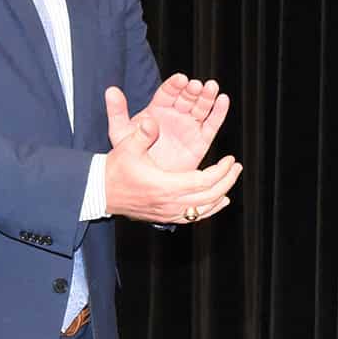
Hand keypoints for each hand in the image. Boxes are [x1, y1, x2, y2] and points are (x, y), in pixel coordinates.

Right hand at [103, 87, 241, 222]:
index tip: (230, 159)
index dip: (221, 172)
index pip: (203, 182)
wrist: (101, 192)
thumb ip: (142, 134)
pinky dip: (210, 209)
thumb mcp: (126, 147)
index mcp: (164, 186)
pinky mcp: (165, 216)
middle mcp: (169, 203)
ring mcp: (168, 213)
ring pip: (203, 210)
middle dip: (227, 181)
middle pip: (209, 197)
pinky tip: (219, 201)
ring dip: (221, 194)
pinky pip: (194, 217)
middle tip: (236, 167)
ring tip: (230, 180)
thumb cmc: (115, 169)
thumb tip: (153, 121)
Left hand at [125, 72, 230, 172]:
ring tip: (212, 88)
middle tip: (197, 85)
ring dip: (207, 97)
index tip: (180, 79)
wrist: (145, 182)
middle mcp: (175, 115)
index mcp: (157, 110)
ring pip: (200, 108)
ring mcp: (189, 126)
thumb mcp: (120, 133)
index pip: (167, 93)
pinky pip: (211, 125)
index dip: (174, 85)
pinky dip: (219, 112)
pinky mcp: (201, 141)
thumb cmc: (131, 157)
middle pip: (187, 98)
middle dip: (193, 91)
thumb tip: (111, 90)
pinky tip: (223, 100)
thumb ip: (117, 112)